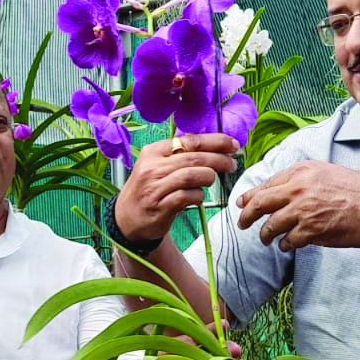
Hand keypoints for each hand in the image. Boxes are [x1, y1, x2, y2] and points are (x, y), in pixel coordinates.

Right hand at [116, 133, 239, 242]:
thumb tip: (214, 146)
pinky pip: (187, 196)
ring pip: (191, 175)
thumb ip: (180, 155)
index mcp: (153, 151)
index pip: (189, 140)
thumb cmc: (149, 189)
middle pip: (194, 158)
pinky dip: (198, 195)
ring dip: (209, 177)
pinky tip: (199, 196)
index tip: (232, 145)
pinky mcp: (160, 207)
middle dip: (219, 159)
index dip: (215, 141)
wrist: (127, 219)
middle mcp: (152, 167)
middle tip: (232, 164)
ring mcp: (155, 188)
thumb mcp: (157, 166)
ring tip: (213, 180)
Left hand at [235, 162, 359, 250]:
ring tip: (266, 240)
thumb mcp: (327, 173)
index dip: (250, 196)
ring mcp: (303, 210)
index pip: (266, 184)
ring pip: (271, 226)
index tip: (243, 203)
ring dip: (265, 235)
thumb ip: (302, 180)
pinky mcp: (311, 231)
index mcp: (302, 171)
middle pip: (260, 203)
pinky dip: (285, 245)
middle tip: (242, 224)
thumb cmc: (359, 190)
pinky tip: (287, 246)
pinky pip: (287, 241)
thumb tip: (279, 193)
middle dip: (246, 215)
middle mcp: (298, 188)